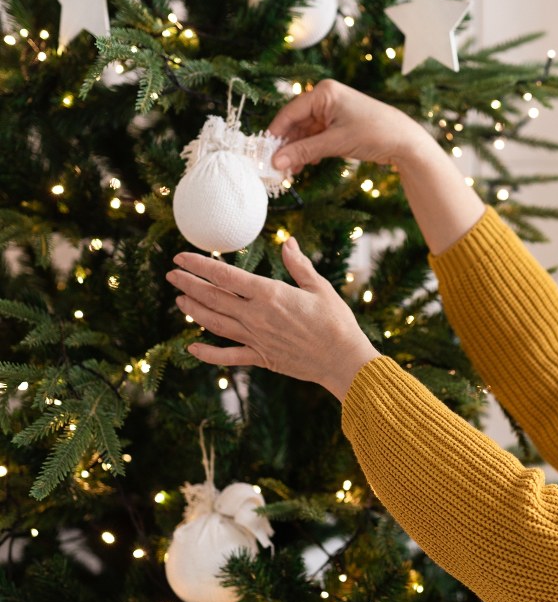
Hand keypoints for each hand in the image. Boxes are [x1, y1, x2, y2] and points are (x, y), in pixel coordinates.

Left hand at [165, 237, 380, 399]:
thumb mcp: (319, 287)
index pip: (225, 276)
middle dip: (189, 284)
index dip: (200, 265)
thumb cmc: (336, 321)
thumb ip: (298, 265)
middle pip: (213, 298)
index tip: (181, 257)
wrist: (342, 358)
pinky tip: (192, 347)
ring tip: (180, 300)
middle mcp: (256, 316)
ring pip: (214, 323)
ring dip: (193, 311)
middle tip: (172, 275)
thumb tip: (288, 242)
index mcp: (269, 294)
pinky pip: (228, 356)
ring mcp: (255, 338)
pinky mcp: (260, 357)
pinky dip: (207, 353)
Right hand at [268, 79, 440, 173]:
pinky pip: (317, 136)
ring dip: (299, 151)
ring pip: (306, 132)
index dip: (277, 133)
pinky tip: (306, 165)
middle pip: (296, 123)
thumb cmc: (374, 134)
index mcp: (324, 93)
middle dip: (288, 145)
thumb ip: (304, 151)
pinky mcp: (339, 124)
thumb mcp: (335, 143)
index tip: (265, 153)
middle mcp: (326, 98)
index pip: (290, 112)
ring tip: (290, 171)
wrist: (406, 141)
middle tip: (277, 167)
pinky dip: (311, 150)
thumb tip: (277, 161)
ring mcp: (333, 111)